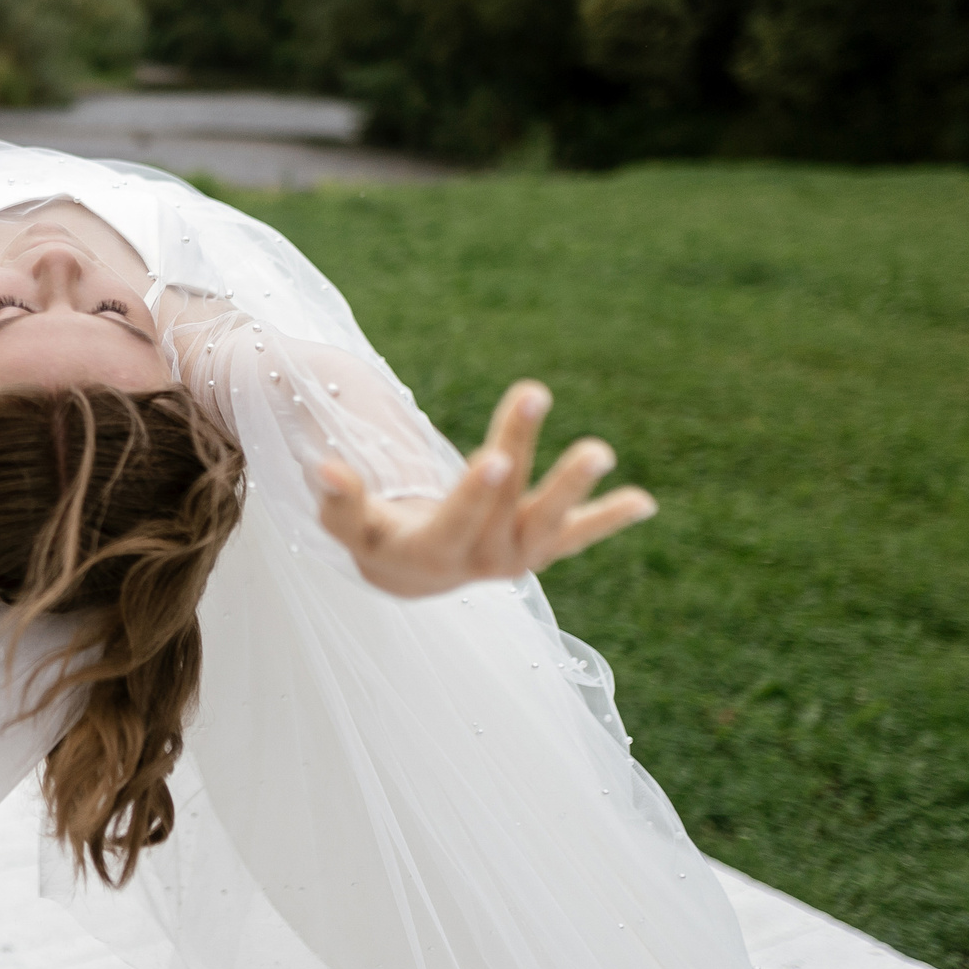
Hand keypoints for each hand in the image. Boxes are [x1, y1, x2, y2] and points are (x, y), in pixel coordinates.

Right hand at [313, 380, 655, 598]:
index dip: (475, 494)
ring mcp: (517, 557)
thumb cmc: (375, 536)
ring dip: (576, 488)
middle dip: (523, 450)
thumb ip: (339, 500)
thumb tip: (323, 465)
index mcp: (432, 554)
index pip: (456, 521)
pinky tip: (645, 502)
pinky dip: (610, 518)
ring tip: (600, 451)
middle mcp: (482, 562)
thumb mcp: (348, 523)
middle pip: (507, 505)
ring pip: (549, 521)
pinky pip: (578, 535)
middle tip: (532, 395)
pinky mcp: (541, 548)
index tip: (494, 456)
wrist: (413, 573)